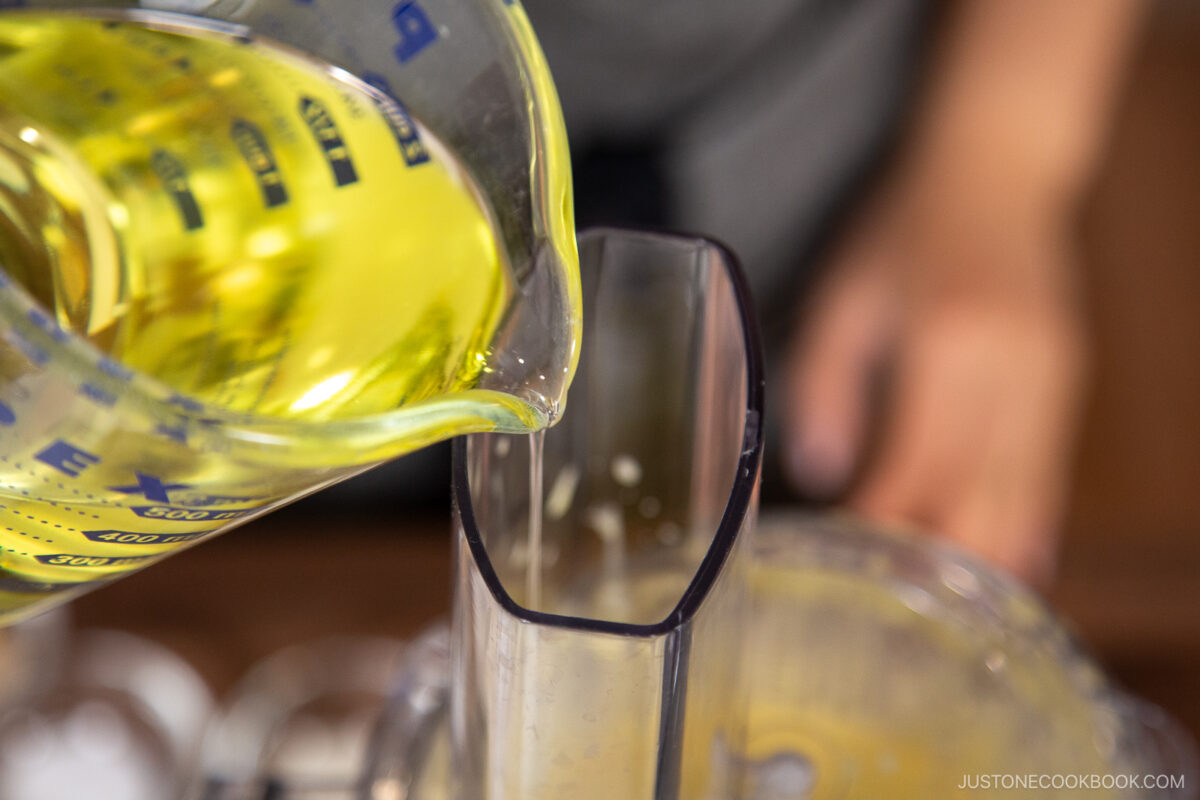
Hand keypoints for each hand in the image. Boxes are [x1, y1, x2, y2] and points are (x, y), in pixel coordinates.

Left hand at [782, 158, 1088, 584]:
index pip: (915, 468)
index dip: (886, 527)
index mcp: (950, 347)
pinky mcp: (1069, 382)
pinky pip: (1050, 472)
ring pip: (1027, 496)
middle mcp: (1014, 372)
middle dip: (942, 561)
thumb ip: (825, 385)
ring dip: (991, 555)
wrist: (998, 168)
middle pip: (983, 496)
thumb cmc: (905, 228)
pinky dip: (1028, 522)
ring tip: (955, 611)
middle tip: (900, 612)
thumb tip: (820, 473)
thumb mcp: (844, 296)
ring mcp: (1054, 379)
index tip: (850, 575)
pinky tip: (1012, 562)